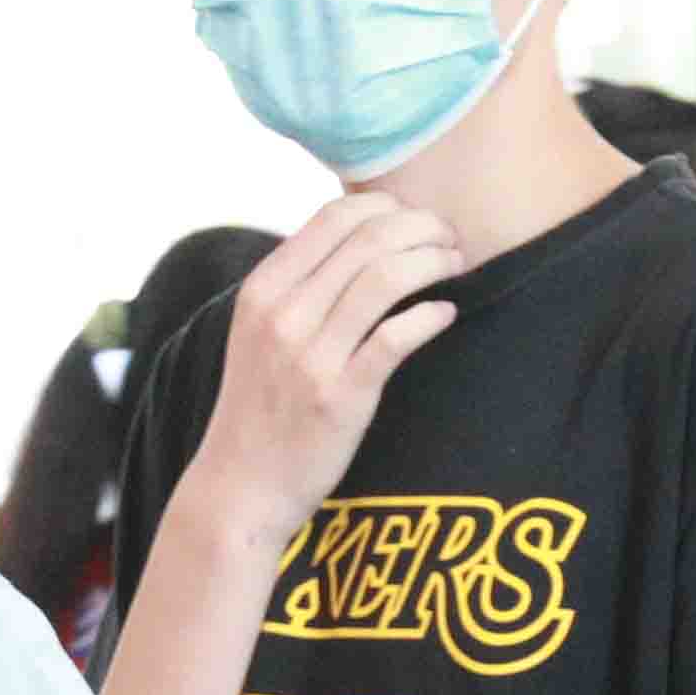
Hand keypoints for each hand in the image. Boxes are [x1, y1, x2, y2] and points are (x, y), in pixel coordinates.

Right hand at [170, 190, 469, 542]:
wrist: (240, 488)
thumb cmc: (260, 409)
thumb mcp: (258, 334)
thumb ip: (298, 288)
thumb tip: (357, 241)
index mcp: (262, 290)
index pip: (334, 216)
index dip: (387, 206)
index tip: (414, 220)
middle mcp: (283, 315)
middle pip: (368, 238)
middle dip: (422, 227)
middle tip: (449, 239)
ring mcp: (310, 356)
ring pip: (386, 277)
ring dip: (434, 260)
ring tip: (455, 265)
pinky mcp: (340, 397)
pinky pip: (397, 335)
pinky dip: (431, 315)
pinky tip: (445, 313)